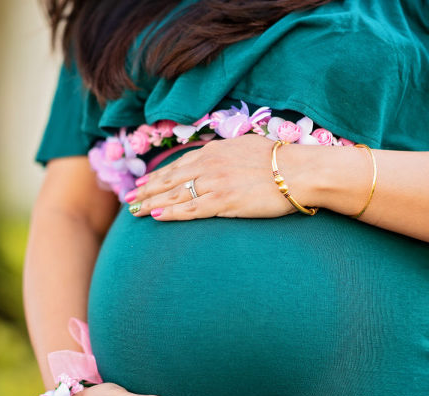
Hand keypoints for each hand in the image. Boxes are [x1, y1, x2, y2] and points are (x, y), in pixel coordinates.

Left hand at [126, 134, 314, 220]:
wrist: (299, 171)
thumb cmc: (280, 160)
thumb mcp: (246, 146)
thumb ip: (225, 153)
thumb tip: (214, 157)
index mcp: (214, 150)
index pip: (178, 165)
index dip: (157, 175)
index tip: (142, 182)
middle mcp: (209, 165)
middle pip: (170, 179)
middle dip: (146, 189)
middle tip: (128, 199)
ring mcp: (215, 183)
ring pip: (175, 194)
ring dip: (152, 202)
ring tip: (134, 210)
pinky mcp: (224, 201)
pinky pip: (191, 209)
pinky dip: (171, 212)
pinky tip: (156, 216)